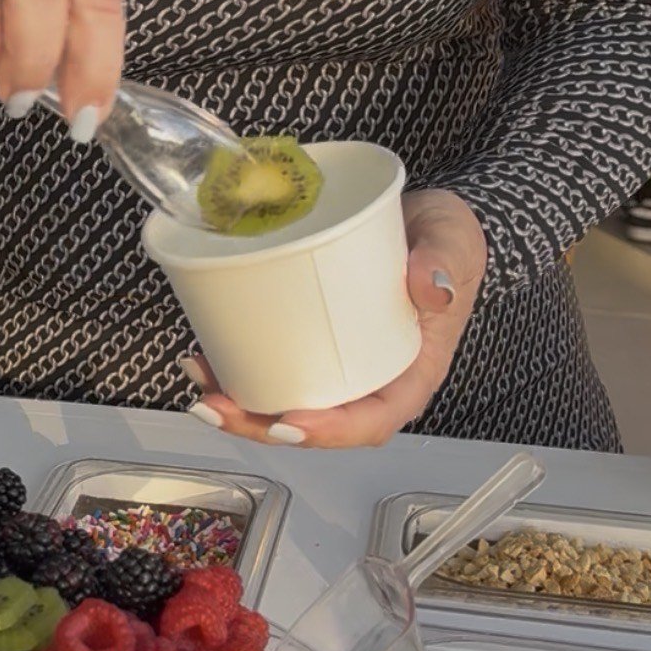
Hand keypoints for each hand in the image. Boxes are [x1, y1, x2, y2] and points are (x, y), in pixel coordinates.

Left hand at [188, 187, 487, 448]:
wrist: (425, 218)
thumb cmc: (446, 239)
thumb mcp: (453, 244)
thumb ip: (445, 263)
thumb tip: (433, 288)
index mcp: (409, 373)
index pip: (373, 421)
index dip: (330, 432)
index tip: (290, 421)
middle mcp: (371, 379)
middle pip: (316, 423)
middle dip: (261, 424)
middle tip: (216, 403)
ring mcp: (339, 363)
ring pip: (286, 401)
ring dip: (238, 403)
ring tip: (198, 377)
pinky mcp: (313, 340)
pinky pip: (275, 367)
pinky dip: (236, 368)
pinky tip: (203, 355)